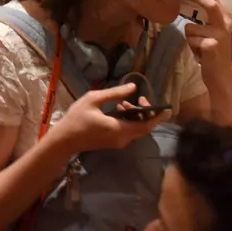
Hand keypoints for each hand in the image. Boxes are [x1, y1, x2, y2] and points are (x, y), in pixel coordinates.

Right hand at [47, 83, 166, 154]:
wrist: (64, 140)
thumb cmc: (77, 118)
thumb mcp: (93, 100)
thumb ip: (115, 94)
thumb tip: (133, 87)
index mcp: (120, 129)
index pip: (147, 125)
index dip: (158, 116)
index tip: (166, 108)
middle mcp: (123, 139)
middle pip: (144, 127)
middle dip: (145, 112)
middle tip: (138, 99)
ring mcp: (119, 142)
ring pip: (136, 129)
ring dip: (135, 116)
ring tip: (123, 103)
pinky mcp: (114, 142)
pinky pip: (128, 131)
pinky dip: (128, 121)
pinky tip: (118, 110)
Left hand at [183, 0, 231, 72]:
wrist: (219, 75)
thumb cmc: (212, 52)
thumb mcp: (212, 32)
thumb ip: (206, 18)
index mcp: (225, 20)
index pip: (215, 0)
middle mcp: (225, 25)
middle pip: (211, 5)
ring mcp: (219, 35)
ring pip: (190, 27)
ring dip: (190, 37)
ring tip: (198, 47)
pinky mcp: (211, 45)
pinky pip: (190, 39)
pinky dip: (191, 46)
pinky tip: (200, 54)